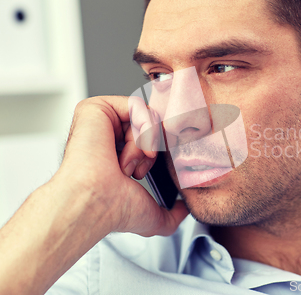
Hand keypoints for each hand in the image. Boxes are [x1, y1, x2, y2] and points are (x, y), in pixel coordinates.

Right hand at [56, 95, 187, 235]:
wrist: (96, 202)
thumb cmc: (115, 210)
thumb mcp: (152, 216)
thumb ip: (173, 214)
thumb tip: (184, 210)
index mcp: (116, 156)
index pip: (150, 138)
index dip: (160, 148)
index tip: (155, 164)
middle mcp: (107, 137)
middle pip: (151, 124)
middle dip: (154, 146)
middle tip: (141, 167)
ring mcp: (100, 122)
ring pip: (146, 115)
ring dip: (147, 140)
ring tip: (130, 163)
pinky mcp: (95, 109)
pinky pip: (136, 105)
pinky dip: (143, 127)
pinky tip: (131, 149)